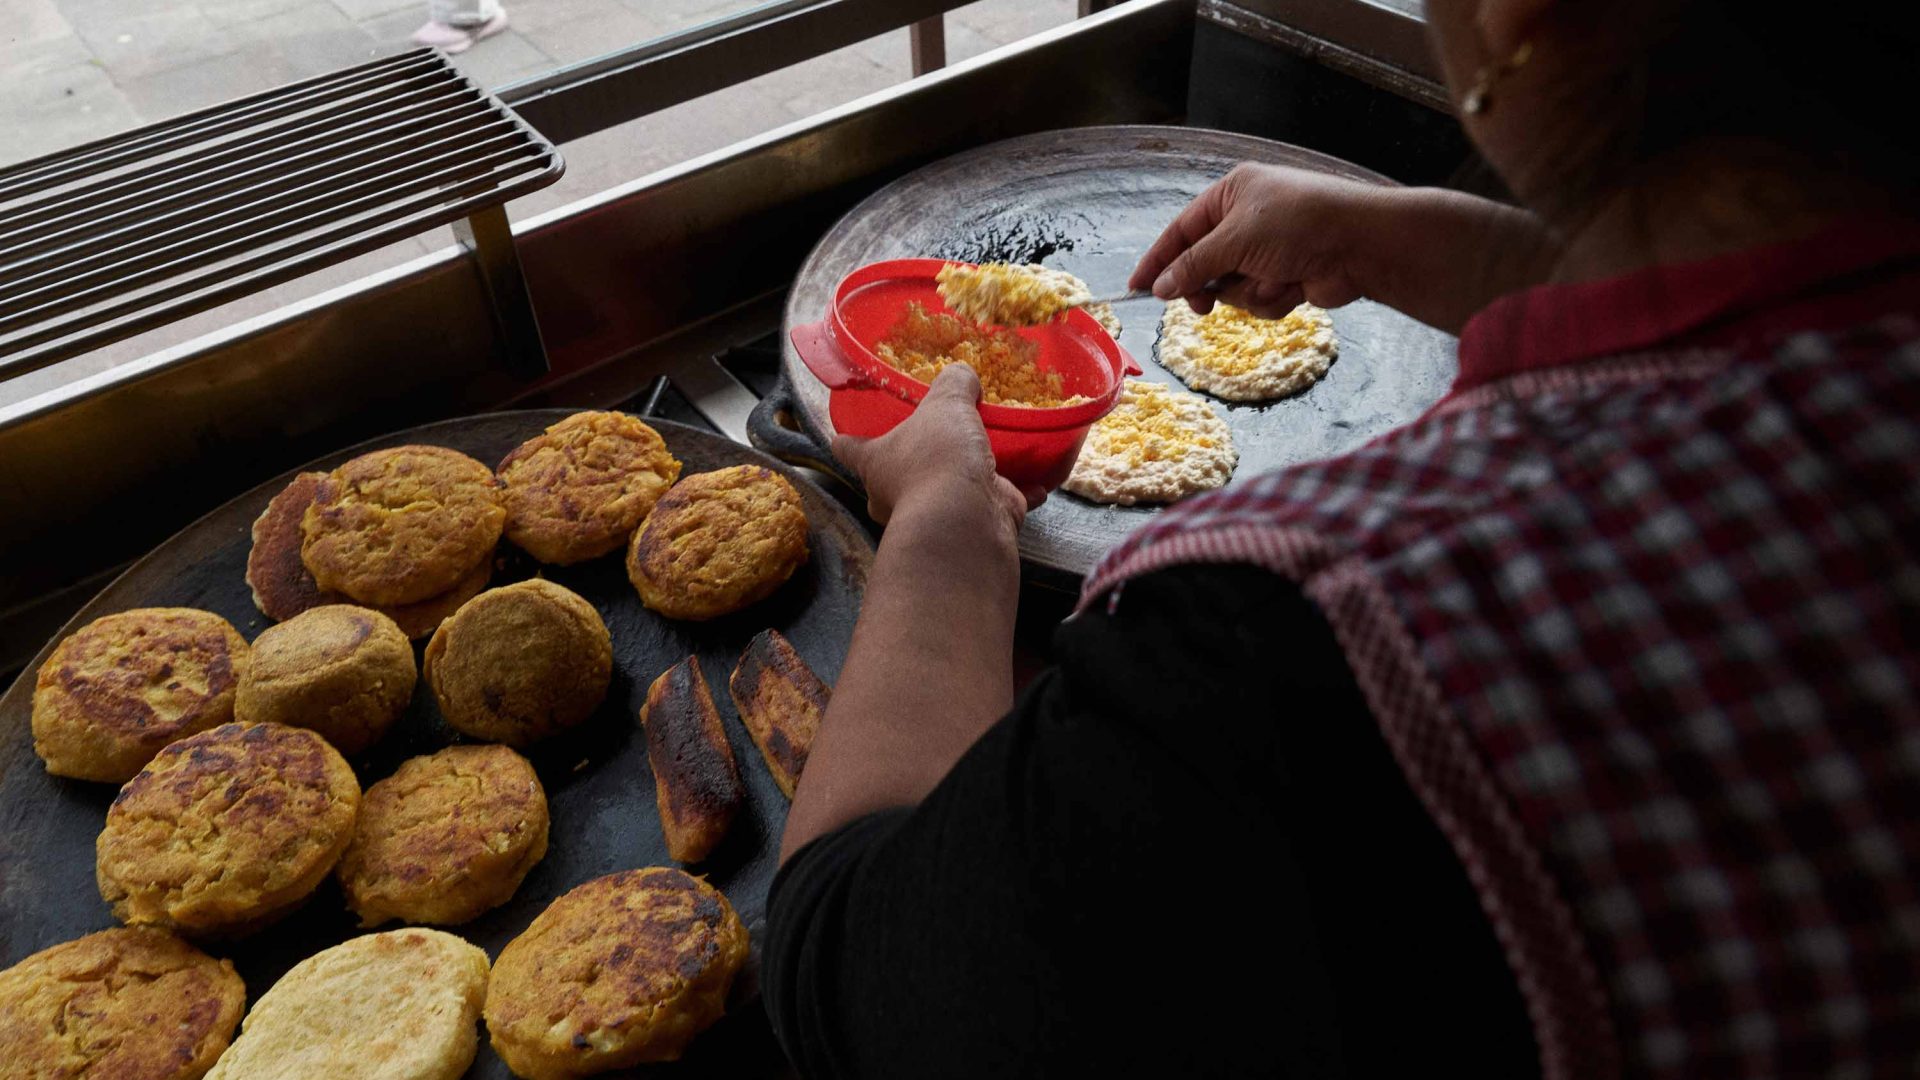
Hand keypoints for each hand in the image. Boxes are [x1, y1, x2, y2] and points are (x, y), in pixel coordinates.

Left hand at [832, 366, 1044, 528]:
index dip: (847, 439)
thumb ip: (953, 384)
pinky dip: (1013, 496)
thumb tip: (962, 373)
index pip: (849, 448)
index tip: (845, 435)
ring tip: (992, 458)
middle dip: (911, 467)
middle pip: (892, 478)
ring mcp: (932, 516)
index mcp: (876, 462)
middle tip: (937, 444)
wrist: (967, 518)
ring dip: (965, 482)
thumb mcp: (946, 405)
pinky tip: (1036, 482)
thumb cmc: (939, 458)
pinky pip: (992, 507)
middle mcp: (894, 495)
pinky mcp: (970, 528)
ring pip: (944, 496)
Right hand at [1131, 164, 1555, 330]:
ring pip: (1231, 289)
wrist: (1361, 245)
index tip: (1137, 289)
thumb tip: (1160, 287)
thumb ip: (1193, 266)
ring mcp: (1267, 250)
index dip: (1158, 261)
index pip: (1180, 231)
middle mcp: (1246, 220)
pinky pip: (1259, 300)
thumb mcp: (1236, 239)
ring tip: (1275, 278)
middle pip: (1203, 266)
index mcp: (1232, 194)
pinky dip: (1274, 298)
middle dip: (1209, 286)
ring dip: (1249, 292)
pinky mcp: (1286, 276)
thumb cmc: (1299, 224)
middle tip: (1202, 305)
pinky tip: (1296, 285)